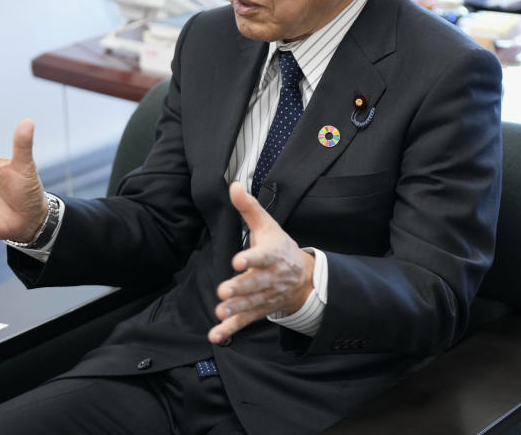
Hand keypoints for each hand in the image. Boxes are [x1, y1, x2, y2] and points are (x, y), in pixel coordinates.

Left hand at [209, 182, 313, 343]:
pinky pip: (246, 320)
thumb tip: (234, 185)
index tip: (238, 261)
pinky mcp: (260, 310)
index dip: (251, 258)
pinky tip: (216, 334)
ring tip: (220, 311)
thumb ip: (249, 208)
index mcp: (273, 254)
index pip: (263, 256)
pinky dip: (231, 328)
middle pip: (257, 283)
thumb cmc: (280, 247)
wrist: (305, 278)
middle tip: (224, 291)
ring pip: (252, 303)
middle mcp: (272, 277)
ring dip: (236, 308)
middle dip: (241, 288)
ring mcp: (267, 296)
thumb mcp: (268, 225)